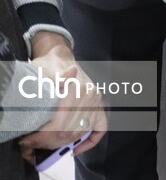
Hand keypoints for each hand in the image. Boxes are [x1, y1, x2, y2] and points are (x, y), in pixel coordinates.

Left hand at [18, 35, 106, 160]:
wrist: (58, 56)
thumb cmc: (47, 66)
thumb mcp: (41, 74)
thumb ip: (50, 83)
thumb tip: (58, 91)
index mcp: (76, 89)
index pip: (59, 125)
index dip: (42, 137)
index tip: (28, 140)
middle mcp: (90, 95)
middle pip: (69, 132)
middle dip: (49, 142)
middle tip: (32, 144)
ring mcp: (96, 100)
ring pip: (81, 132)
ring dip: (63, 143)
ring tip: (46, 144)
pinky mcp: (98, 105)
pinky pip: (100, 128)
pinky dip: (90, 141)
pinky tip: (76, 147)